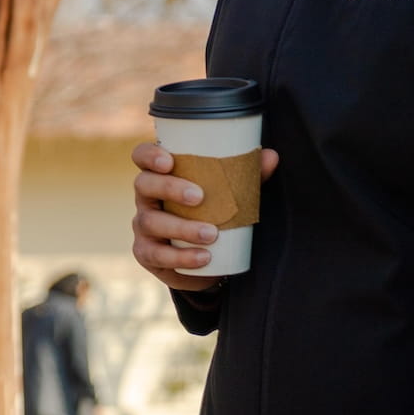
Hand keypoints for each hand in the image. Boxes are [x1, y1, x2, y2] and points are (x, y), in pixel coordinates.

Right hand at [131, 142, 278, 290]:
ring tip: (211, 233)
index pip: (142, 156)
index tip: (169, 161)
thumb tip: (271, 157)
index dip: (149, 155)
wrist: (205, 259)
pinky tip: (203, 257)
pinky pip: (156, 254)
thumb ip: (246, 175)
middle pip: (143, 185)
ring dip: (181, 227)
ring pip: (151, 222)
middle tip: (200, 197)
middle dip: (169, 188)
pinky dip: (181, 256)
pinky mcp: (146, 253)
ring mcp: (143, 226)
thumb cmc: (213, 213)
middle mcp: (146, 198)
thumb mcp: (228, 193)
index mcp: (161, 176)